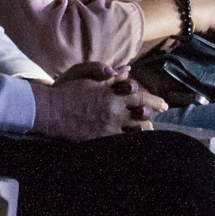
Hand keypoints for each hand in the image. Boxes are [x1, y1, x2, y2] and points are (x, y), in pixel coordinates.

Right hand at [34, 63, 167, 139]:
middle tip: (160, 122)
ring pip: (133, 132)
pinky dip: (128, 142)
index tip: (164, 105)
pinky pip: (120, 143)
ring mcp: (107, 128)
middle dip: (152, 119)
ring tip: (149, 133)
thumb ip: (111, 75)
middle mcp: (114, 112)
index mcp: (113, 95)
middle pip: (141, 117)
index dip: (154, 101)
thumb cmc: (68, 91)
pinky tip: (133, 145)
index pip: (141, 98)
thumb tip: (127, 70)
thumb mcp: (89, 77)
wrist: (51, 110)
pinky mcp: (99, 140)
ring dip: (143, 132)